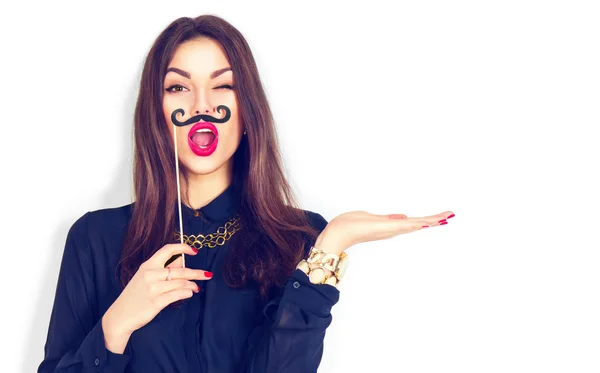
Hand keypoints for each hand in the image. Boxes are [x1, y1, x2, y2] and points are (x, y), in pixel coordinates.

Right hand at [102, 243, 212, 338]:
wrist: (120, 316)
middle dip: (196, 272)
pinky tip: (190, 293)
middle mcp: (151, 274)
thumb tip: (181, 261)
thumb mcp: (145, 278)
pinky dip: (187, 293)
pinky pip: (178, 294)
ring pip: (181, 283)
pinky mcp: (156, 302)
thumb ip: (163, 269)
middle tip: (207, 274)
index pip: (167, 250)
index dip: (182, 248)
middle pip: (180, 270)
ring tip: (196, 288)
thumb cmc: (135, 296)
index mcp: (148, 265)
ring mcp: (153, 288)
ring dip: (192, 285)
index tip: (194, 250)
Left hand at [315, 210, 454, 254]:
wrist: (339, 232)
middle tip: (451, 215)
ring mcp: (391, 229)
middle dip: (434, 220)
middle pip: (419, 224)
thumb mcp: (373, 218)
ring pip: (416, 224)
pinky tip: (429, 221)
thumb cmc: (351, 225)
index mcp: (390, 226)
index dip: (427, 220)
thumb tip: (403, 217)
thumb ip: (389, 219)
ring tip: (447, 216)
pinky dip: (418, 223)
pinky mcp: (387, 228)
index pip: (412, 222)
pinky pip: (406, 225)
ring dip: (432, 220)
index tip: (441, 217)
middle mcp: (393, 229)